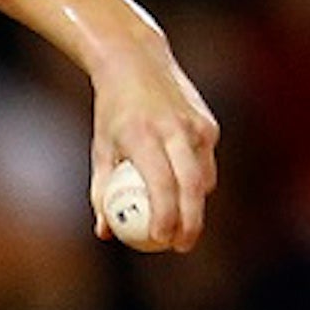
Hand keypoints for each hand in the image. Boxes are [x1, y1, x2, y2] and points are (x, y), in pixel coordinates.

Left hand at [87, 39, 218, 251]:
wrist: (136, 64)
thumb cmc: (112, 114)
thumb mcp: (100, 149)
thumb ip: (102, 191)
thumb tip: (105, 232)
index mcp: (142, 136)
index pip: (161, 185)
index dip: (165, 217)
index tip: (160, 241)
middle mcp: (173, 130)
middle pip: (192, 187)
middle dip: (191, 222)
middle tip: (181, 245)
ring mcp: (195, 126)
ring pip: (204, 178)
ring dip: (195, 205)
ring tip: (181, 225)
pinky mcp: (209, 124)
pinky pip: (206, 163)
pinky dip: (196, 181)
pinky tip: (183, 191)